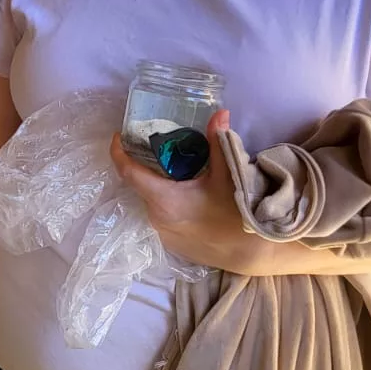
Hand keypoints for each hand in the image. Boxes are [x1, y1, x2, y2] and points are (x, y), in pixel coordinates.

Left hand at [109, 110, 269, 273]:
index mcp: (164, 200)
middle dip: (145, 165)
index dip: (119, 152)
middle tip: (157, 147)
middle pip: (141, 185)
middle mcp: (155, 218)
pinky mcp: (170, 243)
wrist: (251, 255)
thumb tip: (220, 113)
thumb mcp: (228, 175)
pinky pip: (160, 216)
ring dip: (158, 185)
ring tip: (174, 168)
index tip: (118, 136)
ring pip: (151, 201)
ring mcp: (161, 233)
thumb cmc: (237, 214)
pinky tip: (184, 194)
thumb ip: (218, 143)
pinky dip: (166, 202)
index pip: (128, 172)